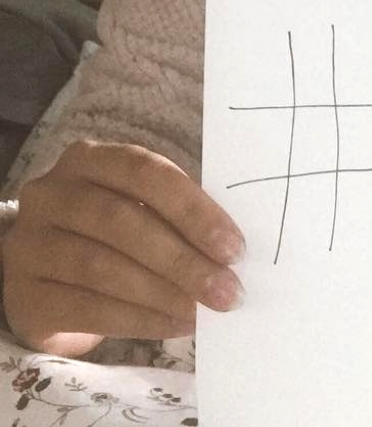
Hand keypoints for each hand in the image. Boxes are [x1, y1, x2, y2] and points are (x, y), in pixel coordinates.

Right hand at [2, 140, 244, 357]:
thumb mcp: (139, 205)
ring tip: (203, 312)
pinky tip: (174, 326)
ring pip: (103, 267)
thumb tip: (230, 251)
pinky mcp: (24, 297)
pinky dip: (138, 320)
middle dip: (183, 260)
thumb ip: (176, 215)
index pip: (146, 173)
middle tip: (227, 290)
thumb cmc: (110, 232)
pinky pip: (87, 309)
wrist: (47, 273)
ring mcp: (30, 245)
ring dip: (164, 293)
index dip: (193, 209)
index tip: (233, 247)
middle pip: (123, 222)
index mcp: (89, 159)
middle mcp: (51, 195)